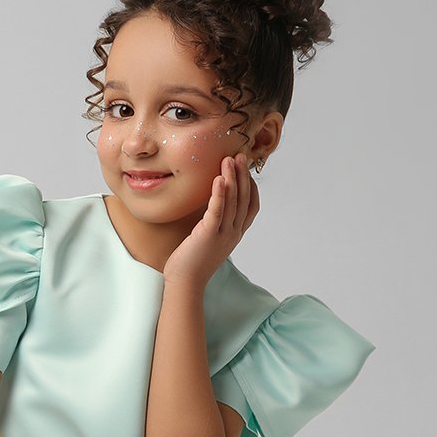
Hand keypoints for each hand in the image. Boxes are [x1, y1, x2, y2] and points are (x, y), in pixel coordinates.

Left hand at [162, 153, 259, 288]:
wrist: (185, 281)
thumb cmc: (192, 260)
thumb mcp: (209, 238)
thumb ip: (215, 222)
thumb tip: (212, 205)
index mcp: (236, 233)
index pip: (252, 206)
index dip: (251, 186)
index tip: (246, 168)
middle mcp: (234, 233)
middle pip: (244, 198)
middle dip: (243, 175)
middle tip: (241, 155)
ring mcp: (223, 234)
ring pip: (233, 201)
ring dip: (232, 178)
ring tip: (229, 159)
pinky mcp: (209, 234)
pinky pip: (217, 210)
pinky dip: (219, 194)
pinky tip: (219, 179)